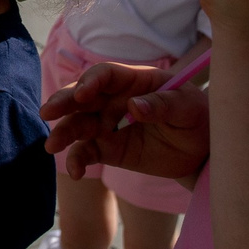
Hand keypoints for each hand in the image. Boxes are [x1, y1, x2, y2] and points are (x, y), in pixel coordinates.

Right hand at [42, 61, 211, 179]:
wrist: (201, 151)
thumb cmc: (197, 119)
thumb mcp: (189, 108)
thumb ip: (164, 105)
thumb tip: (134, 106)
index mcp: (134, 81)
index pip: (106, 75)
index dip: (91, 82)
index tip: (83, 95)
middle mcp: (115, 99)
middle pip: (83, 96)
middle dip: (63, 102)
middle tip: (48, 112)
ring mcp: (108, 124)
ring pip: (78, 124)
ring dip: (63, 132)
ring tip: (51, 146)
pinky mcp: (108, 149)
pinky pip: (86, 152)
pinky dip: (77, 160)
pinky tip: (76, 173)